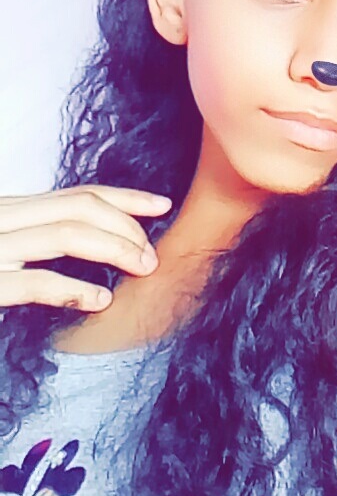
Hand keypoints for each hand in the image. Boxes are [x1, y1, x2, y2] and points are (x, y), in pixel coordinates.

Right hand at [0, 185, 172, 311]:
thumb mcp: (3, 239)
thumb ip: (35, 233)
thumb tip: (93, 238)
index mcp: (10, 209)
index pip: (77, 195)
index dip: (126, 198)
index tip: (162, 205)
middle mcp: (3, 219)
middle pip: (79, 208)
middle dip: (126, 226)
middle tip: (152, 254)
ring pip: (67, 235)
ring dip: (115, 249)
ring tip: (142, 269)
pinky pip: (37, 282)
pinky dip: (75, 290)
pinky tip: (102, 300)